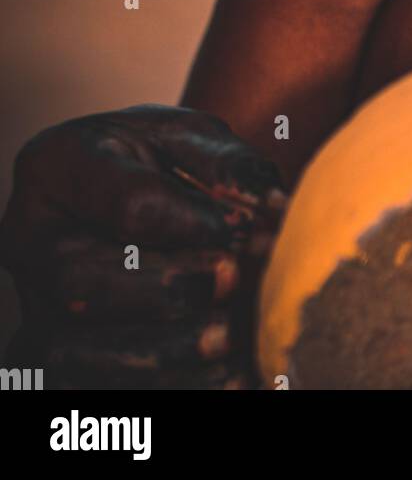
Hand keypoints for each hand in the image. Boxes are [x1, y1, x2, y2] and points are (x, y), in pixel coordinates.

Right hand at [0, 105, 286, 389]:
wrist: (124, 194)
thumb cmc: (158, 158)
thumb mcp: (189, 137)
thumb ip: (224, 163)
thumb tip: (268, 207)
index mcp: (57, 165)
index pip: (120, 200)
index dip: (187, 220)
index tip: (242, 227)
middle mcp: (31, 237)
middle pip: (80, 281)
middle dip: (167, 288)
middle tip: (234, 278)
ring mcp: (35, 301)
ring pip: (79, 347)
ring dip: (165, 350)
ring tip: (231, 337)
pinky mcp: (54, 350)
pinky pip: (93, 387)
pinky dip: (166, 388)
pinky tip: (224, 377)